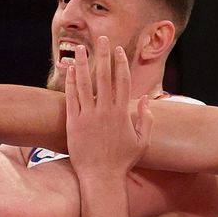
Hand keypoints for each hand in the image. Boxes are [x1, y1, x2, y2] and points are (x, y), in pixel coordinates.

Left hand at [65, 36, 151, 181]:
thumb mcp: (142, 141)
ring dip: (83, 63)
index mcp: (122, 113)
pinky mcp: (74, 122)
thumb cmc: (122, 161)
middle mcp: (105, 111)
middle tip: (103, 39)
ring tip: (79, 48)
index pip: (123, 80)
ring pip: (85, 83)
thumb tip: (147, 100)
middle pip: (104, 76)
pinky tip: (70, 70)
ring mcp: (88, 116)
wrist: (101, 177)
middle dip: (104, 55)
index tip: (118, 50)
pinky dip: (71, 82)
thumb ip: (146, 119)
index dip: (121, 63)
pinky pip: (71, 98)